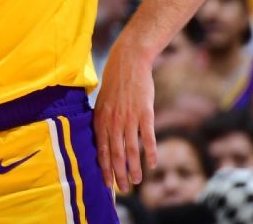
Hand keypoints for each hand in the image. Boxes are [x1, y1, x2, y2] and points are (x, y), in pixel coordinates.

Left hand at [93, 43, 156, 195]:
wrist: (128, 61)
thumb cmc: (115, 83)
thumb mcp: (102, 102)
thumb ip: (102, 122)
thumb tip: (102, 142)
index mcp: (100, 119)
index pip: (101, 150)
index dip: (104, 169)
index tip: (107, 185)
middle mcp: (113, 121)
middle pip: (115, 154)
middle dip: (118, 174)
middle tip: (123, 190)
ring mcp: (129, 117)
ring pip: (131, 149)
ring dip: (134, 168)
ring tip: (136, 181)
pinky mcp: (144, 112)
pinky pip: (147, 137)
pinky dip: (150, 152)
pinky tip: (152, 164)